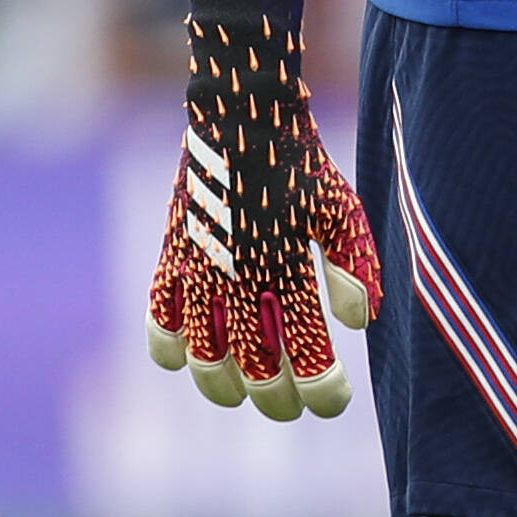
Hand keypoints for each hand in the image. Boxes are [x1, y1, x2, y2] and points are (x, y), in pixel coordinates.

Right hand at [148, 0, 381, 420]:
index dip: (322, 391)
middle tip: (289, 407)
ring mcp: (201, 269)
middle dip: (275, 399)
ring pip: (204, 359)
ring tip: (239, 393)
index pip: (310, 354)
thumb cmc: (301, 164)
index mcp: (291, 265)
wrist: (243, 109)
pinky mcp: (170, 256)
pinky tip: (186, 357)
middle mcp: (243, 275)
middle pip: (255, 369)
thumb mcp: (340, 207)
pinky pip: (159, 320)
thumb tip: (356, 324)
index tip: (333, 403)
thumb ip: (354, 265)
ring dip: (223, 387)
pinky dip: (168, 348)